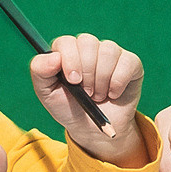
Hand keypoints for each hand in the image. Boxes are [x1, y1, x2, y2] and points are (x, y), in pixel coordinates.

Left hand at [32, 33, 145, 163]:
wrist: (94, 130)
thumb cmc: (68, 108)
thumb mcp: (47, 94)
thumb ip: (40, 71)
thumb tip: (53, 56)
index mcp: (66, 51)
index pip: (66, 41)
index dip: (70, 59)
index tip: (73, 81)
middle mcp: (88, 47)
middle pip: (88, 42)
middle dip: (87, 73)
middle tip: (86, 92)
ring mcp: (110, 53)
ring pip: (108, 51)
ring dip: (101, 80)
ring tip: (97, 95)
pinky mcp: (130, 62)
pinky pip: (127, 62)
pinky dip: (118, 83)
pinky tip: (113, 93)